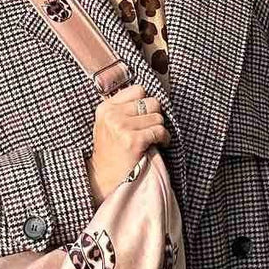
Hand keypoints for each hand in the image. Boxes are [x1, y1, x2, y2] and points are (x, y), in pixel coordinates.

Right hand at [85, 83, 169, 204]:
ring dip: (160, 129)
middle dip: (155, 116)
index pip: (138, 90)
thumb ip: (122, 108)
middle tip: (150, 129)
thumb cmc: (110, 152)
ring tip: (152, 139)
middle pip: (152, 102)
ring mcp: (121, 127)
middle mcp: (112, 114)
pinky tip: (158, 145)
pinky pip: (160, 131)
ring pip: (158, 117)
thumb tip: (149, 96)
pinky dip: (164, 139)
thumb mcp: (108, 124)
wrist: (104, 178)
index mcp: (106, 107)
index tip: (145, 116)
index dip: (146, 103)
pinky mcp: (133, 140)